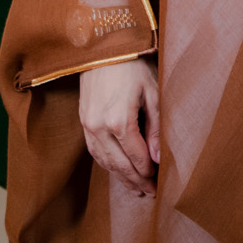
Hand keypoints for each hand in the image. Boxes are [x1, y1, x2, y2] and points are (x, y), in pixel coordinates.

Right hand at [79, 57, 159, 195]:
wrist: (102, 49)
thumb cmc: (133, 66)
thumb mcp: (153, 93)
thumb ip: (156, 127)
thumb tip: (159, 157)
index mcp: (119, 121)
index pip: (136, 157)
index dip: (148, 173)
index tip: (159, 184)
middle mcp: (99, 128)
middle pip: (119, 165)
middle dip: (136, 181)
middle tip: (150, 193)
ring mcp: (88, 126)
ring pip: (105, 162)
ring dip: (120, 177)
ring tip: (136, 188)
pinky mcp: (83, 122)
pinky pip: (95, 152)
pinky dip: (107, 164)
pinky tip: (118, 170)